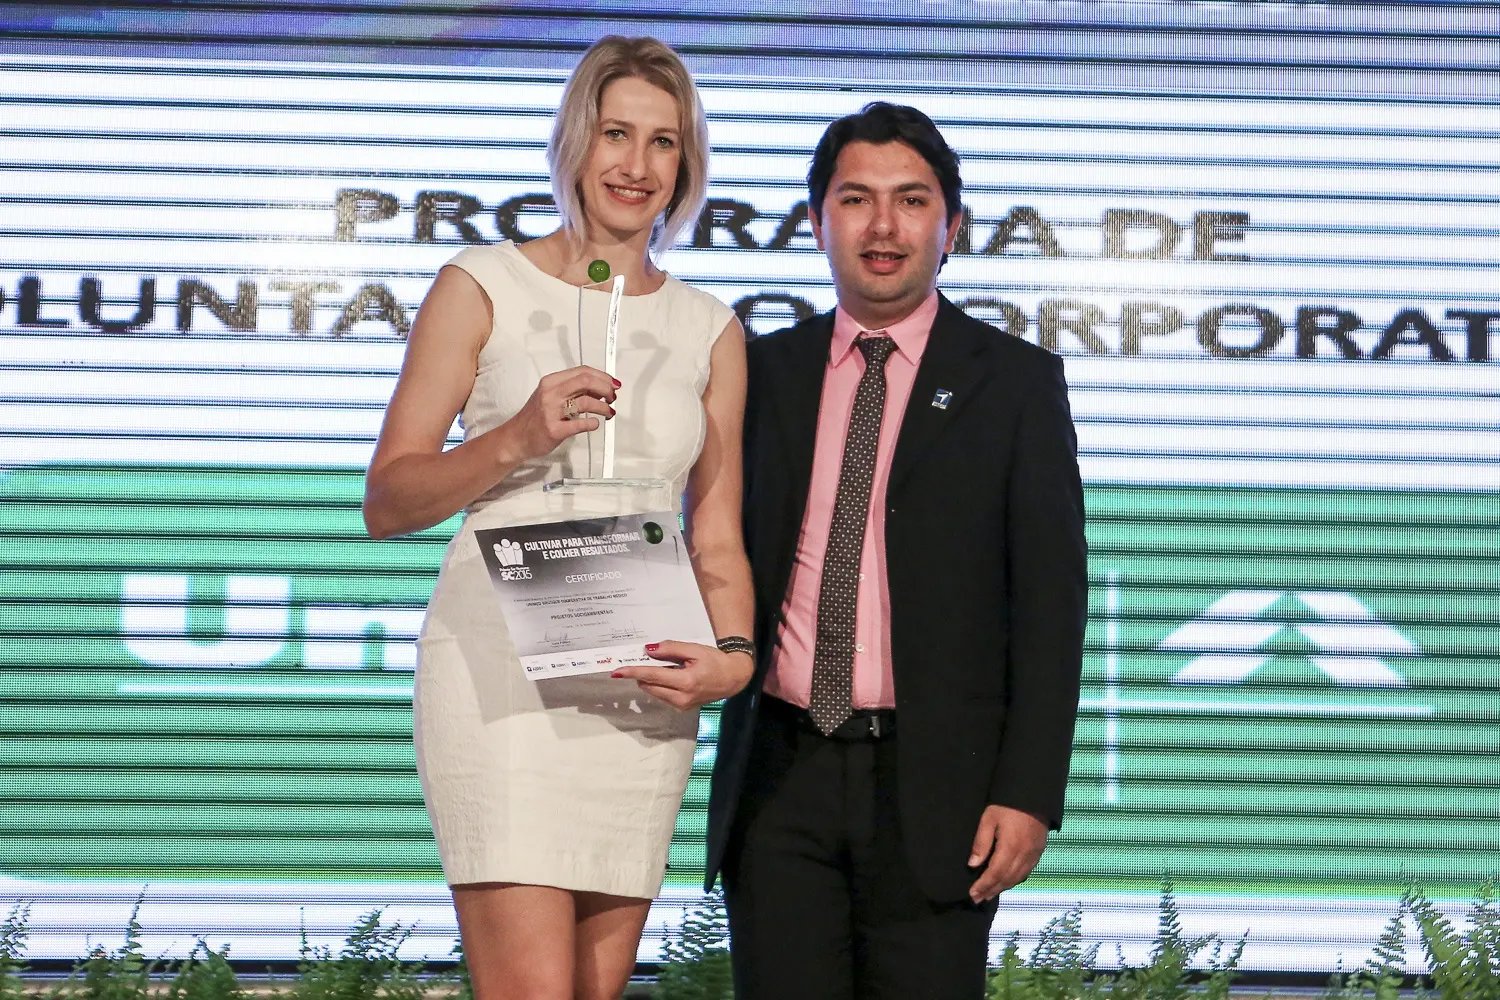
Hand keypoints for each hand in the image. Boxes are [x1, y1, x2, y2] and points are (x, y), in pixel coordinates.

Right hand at [506, 366, 617, 460]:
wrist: (516, 438)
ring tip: (608, 412)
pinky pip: (580, 424)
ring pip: (586, 402)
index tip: (612, 383)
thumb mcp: (550, 396)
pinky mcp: (554, 429)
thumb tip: (599, 388)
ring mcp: (551, 411)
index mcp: (551, 382)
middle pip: (586, 381)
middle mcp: (550, 393)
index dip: (602, 376)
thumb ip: (572, 390)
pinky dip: (593, 423)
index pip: (583, 371)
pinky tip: (595, 424)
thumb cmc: (535, 417)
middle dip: (606, 388)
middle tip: (612, 397)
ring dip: (603, 407)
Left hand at [611, 640, 753, 710]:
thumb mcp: (694, 650)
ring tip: (667, 667)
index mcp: (685, 682)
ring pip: (653, 691)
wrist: (733, 678)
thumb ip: (671, 649)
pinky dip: (660, 685)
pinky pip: (662, 695)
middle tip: (646, 659)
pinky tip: (671, 676)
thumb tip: (648, 650)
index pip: (651, 676)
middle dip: (642, 673)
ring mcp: (681, 706)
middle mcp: (681, 698)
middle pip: (649, 685)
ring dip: (651, 679)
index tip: (616, 671)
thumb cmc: (715, 661)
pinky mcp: (682, 708)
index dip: (632, 672)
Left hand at [966, 804, 1047, 902]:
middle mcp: (1024, 855)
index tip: (972, 894)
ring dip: (1002, 888)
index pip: (995, 873)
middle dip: (991, 890)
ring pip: (1017, 878)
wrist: (1034, 794)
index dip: (984, 885)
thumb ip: (981, 842)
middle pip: (1006, 879)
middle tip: (978, 899)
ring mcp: (1034, 854)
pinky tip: (1007, 882)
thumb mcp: (989, 819)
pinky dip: (1015, 880)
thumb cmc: (1007, 804)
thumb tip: (973, 865)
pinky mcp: (1039, 851)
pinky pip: (1026, 872)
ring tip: (989, 894)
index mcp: (1010, 848)